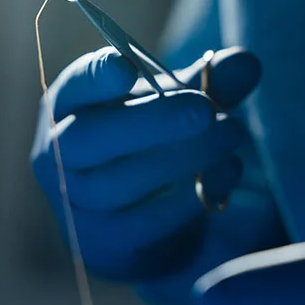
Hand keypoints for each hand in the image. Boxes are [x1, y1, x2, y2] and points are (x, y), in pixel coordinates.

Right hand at [31, 46, 259, 279]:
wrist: (131, 220)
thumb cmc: (146, 144)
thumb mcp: (172, 105)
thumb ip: (206, 83)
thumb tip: (245, 62)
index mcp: (67, 107)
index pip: (72, 88)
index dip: (94, 78)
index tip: (126, 66)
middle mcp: (58, 156)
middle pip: (87, 139)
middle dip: (149, 121)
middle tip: (205, 110)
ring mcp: (77, 204)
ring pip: (119, 183)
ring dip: (182, 157)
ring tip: (231, 134)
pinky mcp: (106, 242)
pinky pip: (145, 221)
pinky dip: (189, 197)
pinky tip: (225, 173)